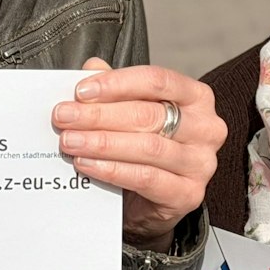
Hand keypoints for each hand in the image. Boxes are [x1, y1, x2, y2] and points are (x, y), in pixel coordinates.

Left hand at [52, 59, 222, 250]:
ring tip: (70, 141)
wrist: (151, 201)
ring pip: (147, 147)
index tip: (81, 91)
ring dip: (101, 143)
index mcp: (196, 97)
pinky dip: (111, 170)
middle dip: (99, 115)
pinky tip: (86, 164)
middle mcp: (206, 128)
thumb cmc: (143, 149)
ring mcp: (201, 163)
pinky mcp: (188, 194)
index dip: (117, 83)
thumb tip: (91, 68)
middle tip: (63, 116)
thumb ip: (113, 89)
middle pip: (148, 115)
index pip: (157, 81)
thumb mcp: (129, 113)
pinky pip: (146, 178)